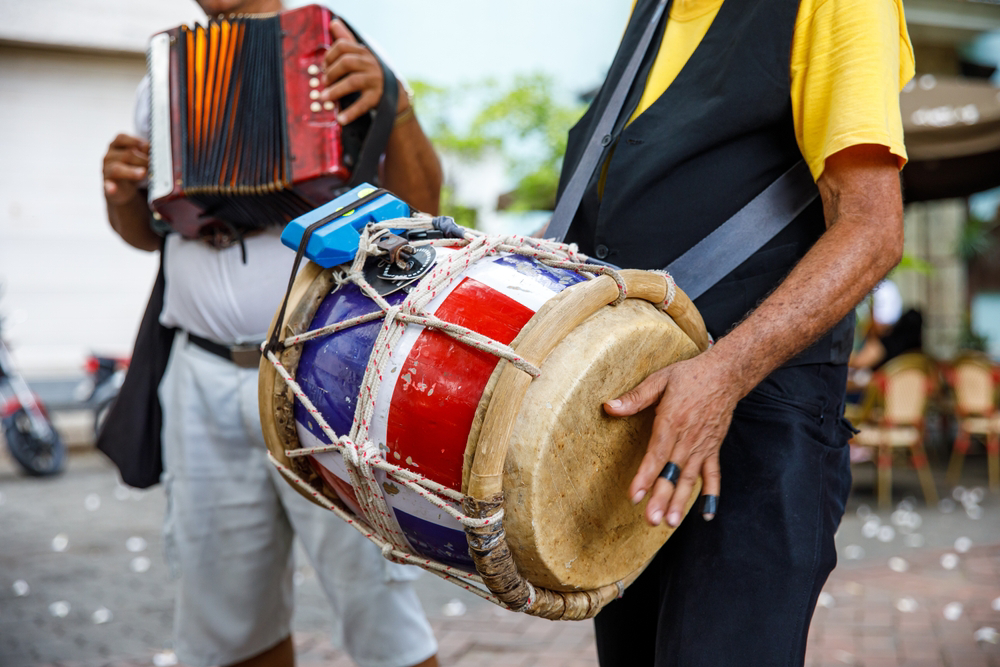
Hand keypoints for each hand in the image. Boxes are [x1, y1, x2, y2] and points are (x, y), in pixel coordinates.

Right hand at [103, 134, 147, 204]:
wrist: (123, 187)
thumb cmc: (133, 167)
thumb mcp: (139, 158)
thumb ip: (145, 152)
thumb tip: (157, 150)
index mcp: (116, 145)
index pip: (121, 138)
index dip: (135, 141)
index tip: (149, 147)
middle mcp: (109, 156)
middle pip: (126, 154)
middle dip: (143, 160)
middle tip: (154, 166)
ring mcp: (106, 170)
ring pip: (117, 168)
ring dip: (132, 171)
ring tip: (143, 173)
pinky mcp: (107, 184)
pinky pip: (107, 185)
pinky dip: (110, 187)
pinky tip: (113, 189)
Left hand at [321, 19, 405, 125]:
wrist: (396, 96)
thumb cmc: (371, 74)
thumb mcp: (361, 56)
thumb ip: (347, 40)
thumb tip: (333, 23)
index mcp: (364, 52)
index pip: (343, 46)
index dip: (329, 56)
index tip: (323, 67)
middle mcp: (371, 64)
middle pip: (346, 62)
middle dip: (331, 73)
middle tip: (323, 83)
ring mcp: (376, 80)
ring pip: (352, 81)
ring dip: (336, 90)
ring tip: (325, 98)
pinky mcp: (379, 97)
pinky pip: (362, 104)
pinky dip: (350, 112)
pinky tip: (341, 119)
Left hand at [603, 352, 735, 526]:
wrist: (726, 374)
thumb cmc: (689, 376)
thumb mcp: (659, 379)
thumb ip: (635, 397)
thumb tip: (609, 407)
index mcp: (672, 421)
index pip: (656, 454)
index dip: (645, 476)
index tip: (635, 496)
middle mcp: (688, 438)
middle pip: (673, 472)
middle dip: (661, 497)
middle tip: (651, 520)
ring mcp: (702, 446)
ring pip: (690, 479)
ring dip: (680, 502)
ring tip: (670, 522)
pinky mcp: (713, 448)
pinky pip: (713, 475)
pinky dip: (711, 495)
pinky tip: (706, 515)